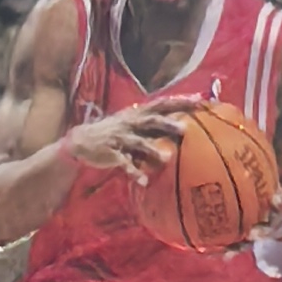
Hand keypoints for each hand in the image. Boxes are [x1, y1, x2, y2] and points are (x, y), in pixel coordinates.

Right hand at [62, 99, 194, 186]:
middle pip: (152, 120)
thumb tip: (181, 128)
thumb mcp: (134, 125)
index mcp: (138, 113)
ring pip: (139, 142)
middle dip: (167, 123)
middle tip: (185, 128)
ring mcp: (121, 137)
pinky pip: (125, 163)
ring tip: (167, 159)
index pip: (162, 103)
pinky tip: (144, 181)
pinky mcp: (112, 153)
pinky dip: (135, 172)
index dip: (180, 101)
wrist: (82, 141)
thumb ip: (154, 127)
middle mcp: (131, 122)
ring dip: (152, 149)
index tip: (199, 100)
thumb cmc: (115, 134)